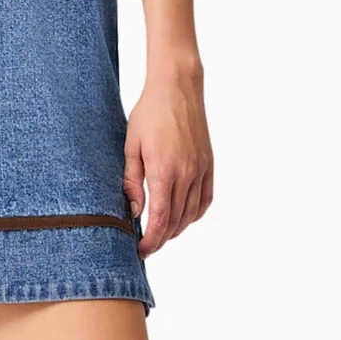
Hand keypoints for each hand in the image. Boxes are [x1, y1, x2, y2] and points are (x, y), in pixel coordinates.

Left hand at [123, 60, 213, 255]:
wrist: (178, 88)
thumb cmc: (149, 114)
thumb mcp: (131, 147)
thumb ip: (132, 181)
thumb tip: (134, 211)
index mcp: (164, 171)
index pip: (160, 219)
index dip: (151, 241)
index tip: (141, 251)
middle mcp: (187, 174)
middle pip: (176, 222)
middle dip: (160, 239)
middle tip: (147, 246)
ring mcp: (201, 170)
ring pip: (191, 214)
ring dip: (176, 229)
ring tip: (161, 234)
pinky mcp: (209, 164)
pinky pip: (205, 200)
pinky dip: (194, 214)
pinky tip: (182, 218)